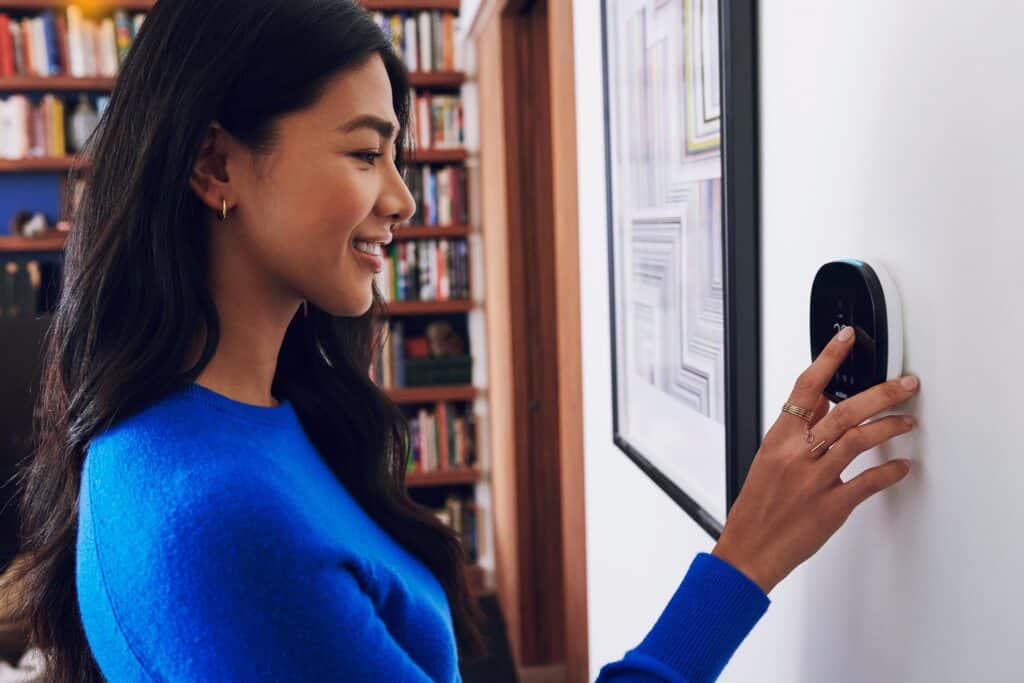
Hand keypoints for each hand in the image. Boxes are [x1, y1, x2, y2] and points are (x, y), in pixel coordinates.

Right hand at [711, 326, 918, 593]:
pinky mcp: (830, 507)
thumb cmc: (758, 507)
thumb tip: (818, 401)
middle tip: (905, 383)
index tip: (846, 338)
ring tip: (907, 420)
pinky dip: (888, 473)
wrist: (749, 548)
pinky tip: (902, 466)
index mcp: (778, 439)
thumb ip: (795, 429)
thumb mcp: (769, 459)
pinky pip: (866, 483)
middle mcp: (796, 455)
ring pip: (858, 441)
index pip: (805, 387)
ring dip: (889, 427)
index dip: (828, 359)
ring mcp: (814, 481)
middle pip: (843, 411)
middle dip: (881, 393)